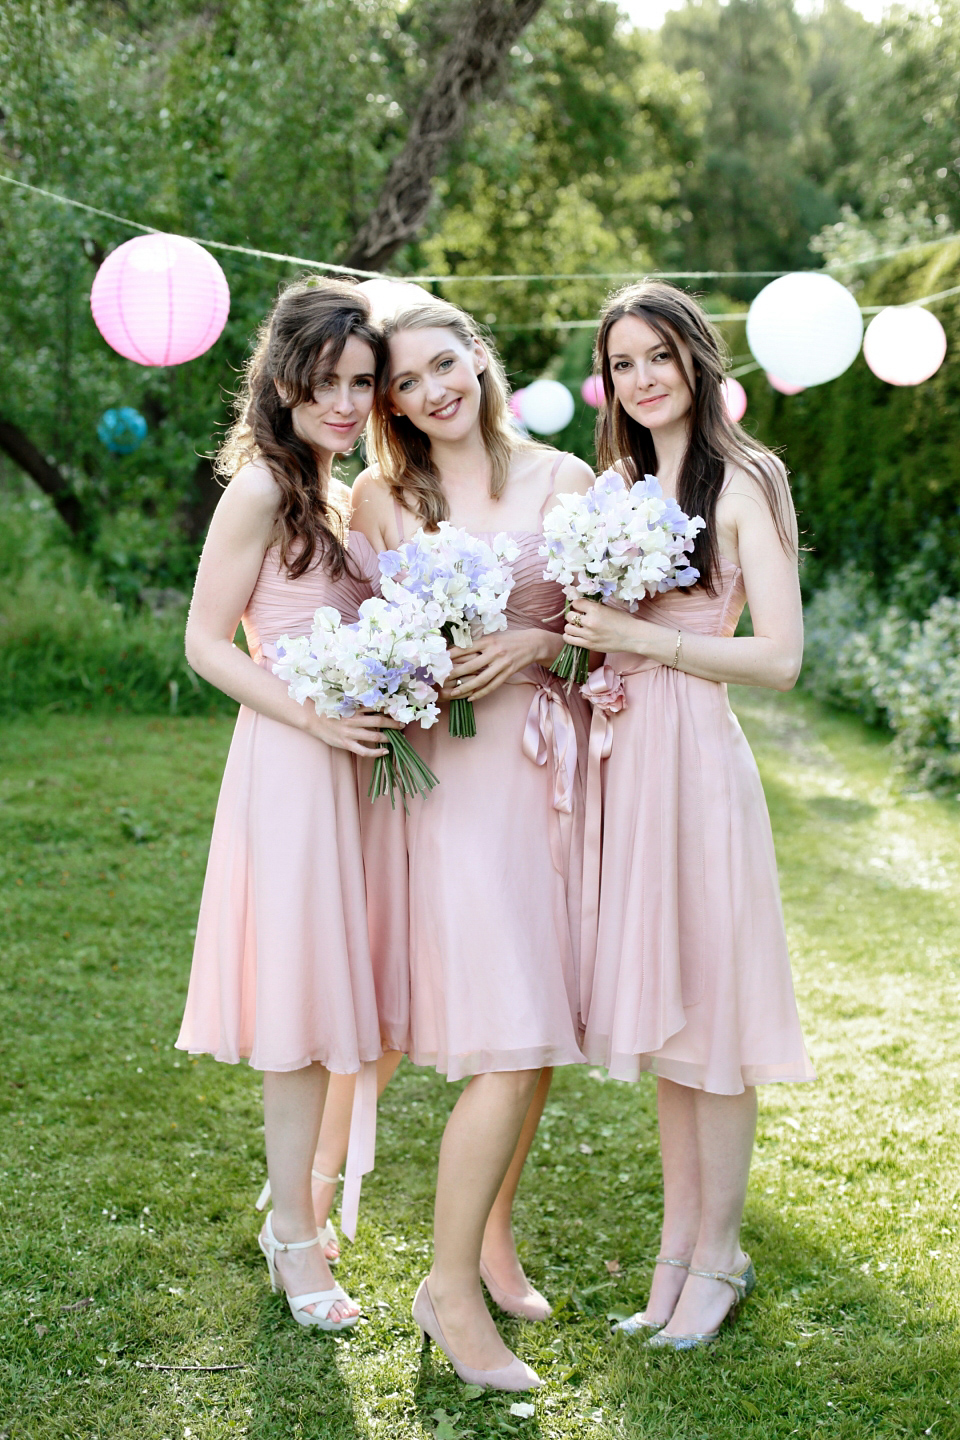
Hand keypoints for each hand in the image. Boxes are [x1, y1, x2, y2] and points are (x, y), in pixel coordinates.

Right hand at [305, 710, 401, 757]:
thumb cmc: (330, 709)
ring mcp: (351, 733)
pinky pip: (364, 751)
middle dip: (394, 724)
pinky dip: (376, 752)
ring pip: (375, 736)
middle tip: (403, 725)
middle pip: (380, 722)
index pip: (377, 708)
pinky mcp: (347, 744)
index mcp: (355, 708)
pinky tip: (385, 752)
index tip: (399, 711)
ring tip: (398, 738)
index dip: (390, 710)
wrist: (313, 718)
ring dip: (389, 737)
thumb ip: (359, 703)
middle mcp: (355, 720)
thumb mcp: (345, 702)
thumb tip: (376, 702)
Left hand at [441, 628, 558, 701]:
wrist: (533, 643)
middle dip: (456, 673)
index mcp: (489, 640)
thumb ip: (480, 642)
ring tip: (454, 692)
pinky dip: (481, 692)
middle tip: (442, 679)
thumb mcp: (495, 636)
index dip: (453, 654)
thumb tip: (460, 649)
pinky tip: (471, 697)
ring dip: (466, 687)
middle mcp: (495, 652)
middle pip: (472, 665)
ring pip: (481, 679)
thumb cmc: (511, 638)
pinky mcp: (509, 672)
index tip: (442, 660)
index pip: (467, 648)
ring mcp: (502, 664)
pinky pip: (493, 685)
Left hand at [563, 598, 644, 655]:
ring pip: (568, 628)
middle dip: (573, 615)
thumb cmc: (623, 621)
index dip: (577, 604)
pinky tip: (574, 635)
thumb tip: (581, 605)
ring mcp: (588, 634)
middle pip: (569, 616)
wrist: (632, 636)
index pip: (576, 603)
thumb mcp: (608, 608)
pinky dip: (569, 636)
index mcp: (595, 609)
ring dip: (570, 626)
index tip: (580, 607)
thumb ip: (594, 607)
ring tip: (576, 627)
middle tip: (579, 617)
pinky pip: (570, 640)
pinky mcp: (589, 645)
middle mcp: (590, 621)